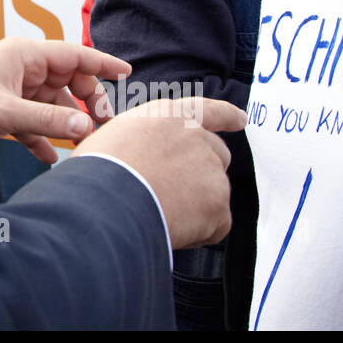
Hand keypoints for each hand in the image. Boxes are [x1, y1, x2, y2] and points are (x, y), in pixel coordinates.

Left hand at [0, 38, 129, 162]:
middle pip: (69, 79)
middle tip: (102, 125)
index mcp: (24, 54)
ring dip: (67, 122)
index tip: (127, 72)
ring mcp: (14, 88)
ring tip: (85, 145)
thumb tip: (87, 125)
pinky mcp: (4, 109)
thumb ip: (48, 119)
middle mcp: (22, 67)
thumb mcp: (6, 113)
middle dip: (88, 101)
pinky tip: (52, 158)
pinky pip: (34, 121)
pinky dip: (44, 137)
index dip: (102, 63)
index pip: (74, 54)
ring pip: (53, 103)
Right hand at [74, 98, 244, 248]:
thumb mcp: (117, 137)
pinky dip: (199, 233)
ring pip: (214, 194)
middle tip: (175, 193)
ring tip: (158, 211)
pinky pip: (215, 225)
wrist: (106, 199)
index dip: (228, 115)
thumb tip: (144, 159)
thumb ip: (144, 141)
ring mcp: (211, 170)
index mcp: (170, 116)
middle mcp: (196, 137)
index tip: (242, 119)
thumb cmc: (100, 169)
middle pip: (217, 156)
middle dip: (204, 174)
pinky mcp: (218, 204)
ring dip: (195, 206)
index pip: (208, 110)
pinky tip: (171, 228)